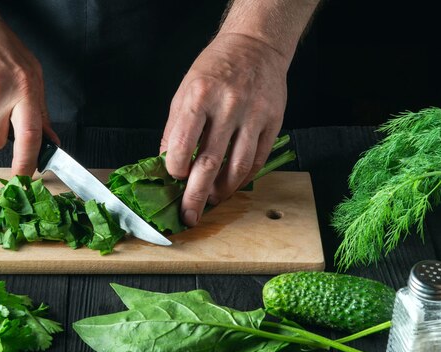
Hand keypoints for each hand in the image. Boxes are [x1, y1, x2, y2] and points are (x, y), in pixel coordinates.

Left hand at [160, 33, 287, 225]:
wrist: (255, 46)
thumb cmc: (214, 69)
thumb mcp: (184, 91)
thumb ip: (175, 129)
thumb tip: (166, 165)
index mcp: (199, 96)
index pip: (182, 145)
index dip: (175, 170)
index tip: (173, 178)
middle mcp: (227, 106)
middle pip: (209, 163)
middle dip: (195, 196)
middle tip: (188, 216)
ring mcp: (253, 115)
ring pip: (237, 168)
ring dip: (222, 192)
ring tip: (211, 202)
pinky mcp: (273, 122)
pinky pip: (257, 161)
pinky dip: (242, 179)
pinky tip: (231, 186)